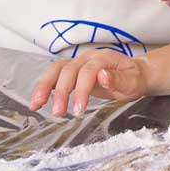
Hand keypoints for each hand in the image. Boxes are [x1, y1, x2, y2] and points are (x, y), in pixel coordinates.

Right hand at [29, 51, 150, 116]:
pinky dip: (44, 87)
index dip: (81, 90)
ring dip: (44, 86)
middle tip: (58, 113)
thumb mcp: (133, 82)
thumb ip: (119, 80)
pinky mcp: (72, 71)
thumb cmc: (133, 79)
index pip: (88, 71)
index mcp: (103, 58)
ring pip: (56, 70)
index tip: (78, 110)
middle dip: (61, 92)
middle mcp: (88, 57)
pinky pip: (54, 75)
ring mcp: (78, 63)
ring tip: (35, 105)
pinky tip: (37, 102)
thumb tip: (102, 75)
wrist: (134, 74)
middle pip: (68, 70)